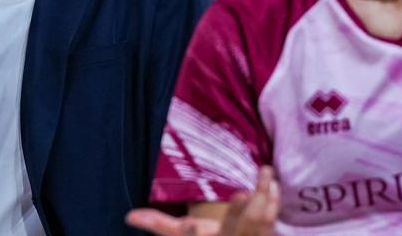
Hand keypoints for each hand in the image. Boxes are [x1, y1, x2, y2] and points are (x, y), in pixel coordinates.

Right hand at [126, 166, 279, 235]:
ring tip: (264, 173)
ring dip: (263, 199)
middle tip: (241, 193)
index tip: (200, 219)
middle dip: (239, 215)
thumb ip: (157, 224)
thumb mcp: (177, 234)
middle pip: (237, 229)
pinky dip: (272, 203)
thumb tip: (129, 216)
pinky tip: (272, 185)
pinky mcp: (264, 235)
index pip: (197, 235)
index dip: (198, 230)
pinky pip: (270, 221)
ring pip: (259, 224)